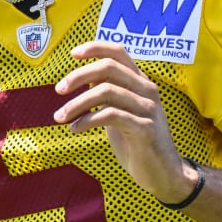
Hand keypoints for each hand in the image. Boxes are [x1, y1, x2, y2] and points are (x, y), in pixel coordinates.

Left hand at [54, 40, 198, 203]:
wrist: (163, 173)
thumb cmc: (137, 142)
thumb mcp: (121, 112)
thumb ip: (109, 93)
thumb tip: (86, 76)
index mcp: (140, 82)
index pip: (119, 52)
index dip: (95, 48)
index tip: (72, 54)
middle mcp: (147, 90)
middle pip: (109, 68)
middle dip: (78, 76)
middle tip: (58, 90)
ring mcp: (148, 109)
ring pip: (106, 91)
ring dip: (77, 103)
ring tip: (60, 117)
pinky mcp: (145, 129)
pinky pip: (110, 115)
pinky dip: (87, 120)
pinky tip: (75, 129)